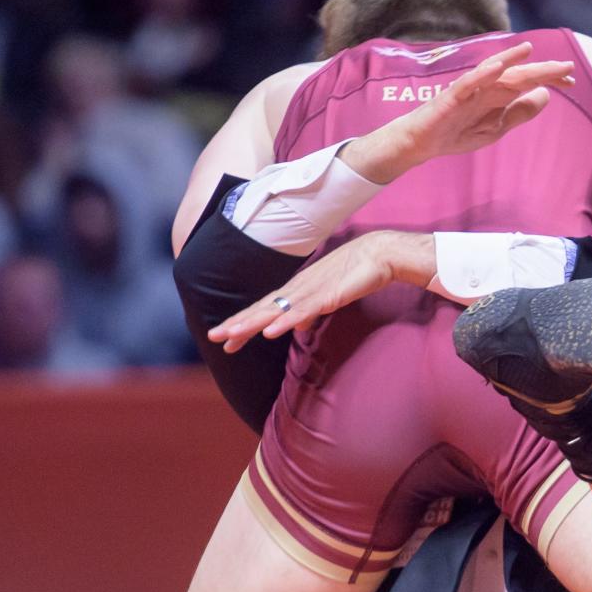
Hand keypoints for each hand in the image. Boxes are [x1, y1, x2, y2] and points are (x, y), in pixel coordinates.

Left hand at [207, 230, 435, 351]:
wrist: (378, 254)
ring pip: (275, 311)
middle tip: (213, 337)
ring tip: (231, 335)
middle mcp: (297, 290)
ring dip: (251, 323)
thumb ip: (310, 312)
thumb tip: (298, 328)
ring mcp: (310, 291)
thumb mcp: (328, 298)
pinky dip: (284, 321)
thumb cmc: (355, 274)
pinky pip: (301, 311)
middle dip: (237, 324)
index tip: (225, 338)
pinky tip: (269, 333)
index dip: (243, 323)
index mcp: (297, 291)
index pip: (264, 309)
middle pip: (261, 309)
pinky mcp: (326, 295)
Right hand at [342, 41, 574, 181]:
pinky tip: (499, 65)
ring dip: (514, 62)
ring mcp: (469, 89)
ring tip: (532, 52)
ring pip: (495, 73)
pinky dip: (484, 73)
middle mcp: (486, 87)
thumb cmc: (455, 133)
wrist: (421, 143)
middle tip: (567, 67)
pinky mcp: (452, 96)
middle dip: (541, 71)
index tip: (572, 81)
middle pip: (517, 75)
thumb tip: (546, 96)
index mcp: (497, 96)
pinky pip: (469, 82)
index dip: (549, 80)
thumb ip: (518, 113)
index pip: (527, 83)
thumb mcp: (495, 129)